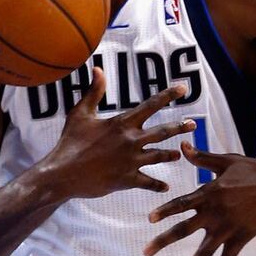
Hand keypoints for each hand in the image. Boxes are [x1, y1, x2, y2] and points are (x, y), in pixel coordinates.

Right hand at [41, 67, 195, 198]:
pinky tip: (166, 187)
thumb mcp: (81, 113)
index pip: (152, 105)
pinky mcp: (127, 179)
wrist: (62, 174)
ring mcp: (131, 161)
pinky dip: (157, 184)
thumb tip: (98, 69)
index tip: (183, 88)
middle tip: (193, 125)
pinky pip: (147, 182)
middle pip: (163, 131)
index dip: (169, 95)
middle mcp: (131, 140)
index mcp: (123, 123)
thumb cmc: (70, 142)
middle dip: (179, 127)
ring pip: (159, 156)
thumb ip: (94, 92)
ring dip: (170, 154)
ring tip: (180, 154)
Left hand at [144, 142, 255, 255]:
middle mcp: (216, 212)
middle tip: (146, 252)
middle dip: (163, 241)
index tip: (150, 219)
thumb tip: (183, 146)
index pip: (181, 203)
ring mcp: (229, 226)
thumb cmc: (255, 169)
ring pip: (205, 250)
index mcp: (210, 192)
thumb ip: (203, 158)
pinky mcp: (243, 236)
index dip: (164, 211)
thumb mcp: (228, 161)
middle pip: (184, 229)